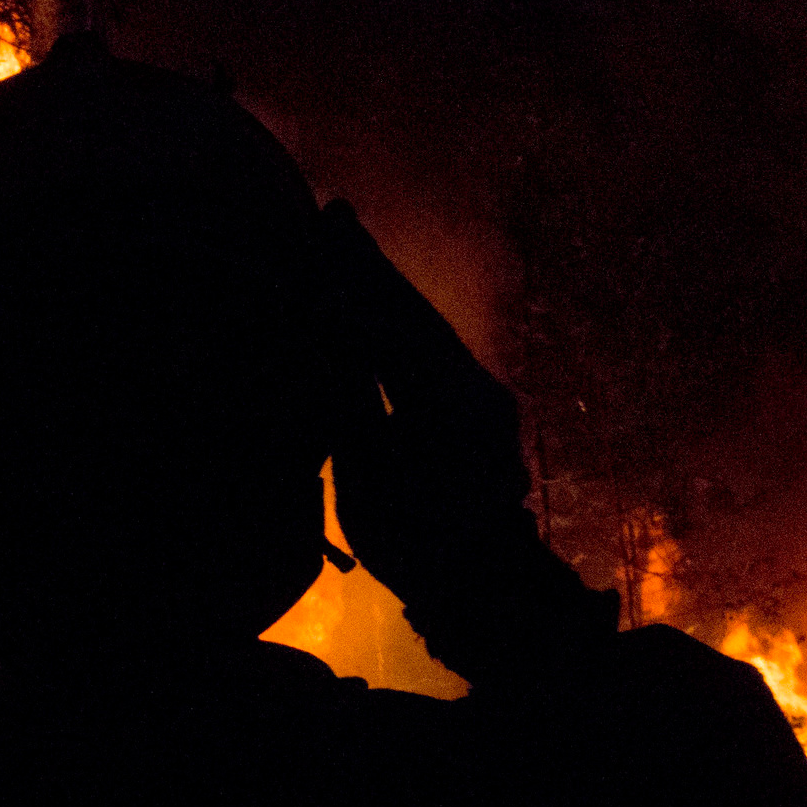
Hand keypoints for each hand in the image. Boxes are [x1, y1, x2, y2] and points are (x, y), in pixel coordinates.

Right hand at [320, 200, 614, 683]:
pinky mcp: (483, 414)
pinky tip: (378, 307)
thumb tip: (323, 334)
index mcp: (447, 401)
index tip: (314, 231)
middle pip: (410, 312)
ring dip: (384, 289)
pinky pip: (432, 351)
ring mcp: (484, 399)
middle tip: (334, 213)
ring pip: (424, 328)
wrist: (492, 593)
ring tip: (349, 244)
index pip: (384, 323)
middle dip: (368, 265)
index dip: (345, 277)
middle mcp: (476, 386)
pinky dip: (398, 322)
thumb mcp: (367, 479)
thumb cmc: (420, 547)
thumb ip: (348, 403)